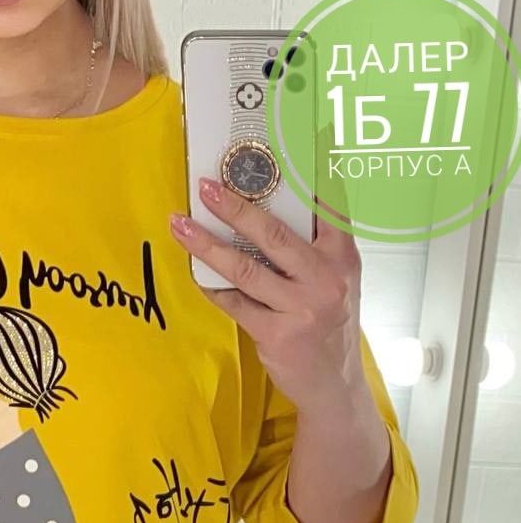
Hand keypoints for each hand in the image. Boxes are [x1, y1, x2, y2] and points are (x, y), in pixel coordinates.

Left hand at [170, 178, 369, 411]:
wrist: (333, 383)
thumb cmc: (329, 322)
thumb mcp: (337, 278)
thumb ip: (313, 245)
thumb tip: (269, 204)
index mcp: (342, 256)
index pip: (327, 204)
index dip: (310, 170)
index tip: (287, 139)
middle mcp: (325, 278)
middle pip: (273, 234)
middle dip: (235, 207)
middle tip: (205, 187)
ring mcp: (301, 308)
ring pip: (245, 269)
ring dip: (207, 245)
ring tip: (180, 225)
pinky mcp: (276, 334)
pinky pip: (234, 303)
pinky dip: (211, 286)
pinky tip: (193, 270)